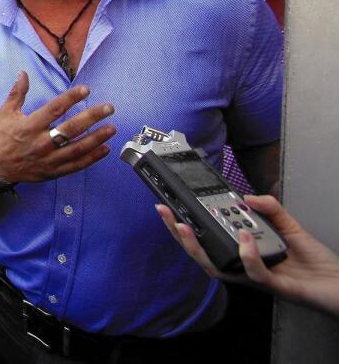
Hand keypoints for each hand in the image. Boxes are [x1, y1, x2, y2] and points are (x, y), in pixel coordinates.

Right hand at [0, 71, 114, 182]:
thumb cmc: (3, 137)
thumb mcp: (6, 113)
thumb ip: (17, 93)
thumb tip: (23, 73)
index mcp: (30, 126)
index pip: (55, 109)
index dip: (71, 98)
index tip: (85, 90)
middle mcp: (41, 142)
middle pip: (71, 129)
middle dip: (92, 117)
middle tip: (108, 108)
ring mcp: (49, 159)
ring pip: (77, 148)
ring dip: (97, 138)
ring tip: (111, 128)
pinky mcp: (53, 171)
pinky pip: (76, 165)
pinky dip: (92, 157)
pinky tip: (105, 149)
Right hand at [157, 195, 338, 315]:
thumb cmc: (316, 263)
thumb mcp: (290, 228)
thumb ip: (270, 209)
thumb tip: (247, 196)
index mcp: (244, 254)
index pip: (208, 241)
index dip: (187, 227)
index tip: (172, 206)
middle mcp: (244, 268)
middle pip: (201, 256)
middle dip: (179, 235)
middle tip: (167, 213)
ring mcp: (255, 278)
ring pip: (216, 269)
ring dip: (198, 248)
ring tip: (187, 226)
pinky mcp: (274, 286)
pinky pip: (253, 274)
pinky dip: (247, 255)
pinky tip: (246, 238)